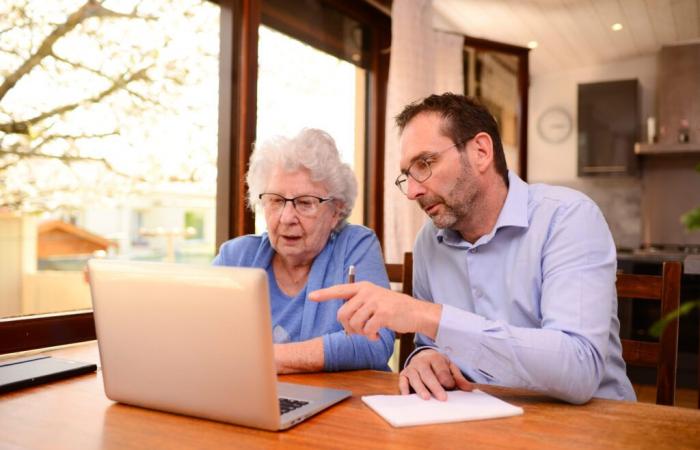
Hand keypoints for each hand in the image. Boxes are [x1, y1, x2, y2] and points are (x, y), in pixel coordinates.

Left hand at [308, 281, 440, 339]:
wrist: (416, 313)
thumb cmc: (394, 309)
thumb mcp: (375, 299)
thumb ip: (359, 303)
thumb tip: (342, 317)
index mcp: (364, 287)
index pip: (340, 289)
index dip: (324, 294)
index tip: (311, 296)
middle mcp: (368, 292)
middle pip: (343, 313)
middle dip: (348, 327)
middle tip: (359, 331)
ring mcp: (375, 302)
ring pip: (354, 324)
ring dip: (361, 333)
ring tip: (371, 332)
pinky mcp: (383, 314)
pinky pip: (366, 330)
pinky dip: (370, 337)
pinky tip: (378, 335)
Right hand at [399, 349, 472, 400]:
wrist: (423, 355)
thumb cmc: (438, 364)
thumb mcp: (450, 367)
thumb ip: (458, 378)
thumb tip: (468, 388)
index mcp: (435, 358)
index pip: (440, 369)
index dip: (446, 378)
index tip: (451, 386)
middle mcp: (422, 362)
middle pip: (427, 374)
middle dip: (435, 386)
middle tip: (442, 397)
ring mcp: (412, 368)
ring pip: (415, 378)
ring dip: (420, 388)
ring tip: (427, 398)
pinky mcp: (404, 374)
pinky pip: (402, 381)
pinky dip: (404, 388)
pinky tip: (408, 396)